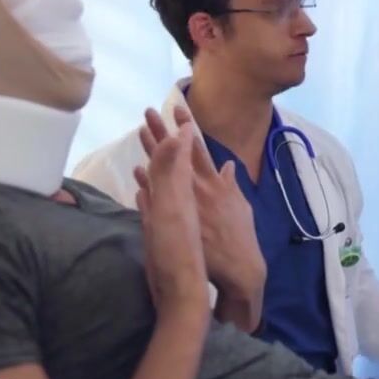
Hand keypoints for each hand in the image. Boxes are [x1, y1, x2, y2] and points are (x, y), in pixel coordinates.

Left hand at [138, 107, 265, 297]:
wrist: (238, 269)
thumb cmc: (242, 238)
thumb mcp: (241, 206)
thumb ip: (231, 184)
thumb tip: (228, 167)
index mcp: (214, 184)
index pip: (196, 149)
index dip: (185, 129)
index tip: (176, 109)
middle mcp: (197, 190)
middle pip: (175, 156)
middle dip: (162, 132)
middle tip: (148, 112)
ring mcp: (184, 206)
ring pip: (162, 173)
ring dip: (151, 152)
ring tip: (140, 131)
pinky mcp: (175, 224)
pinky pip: (155, 199)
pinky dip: (146, 183)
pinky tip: (137, 170)